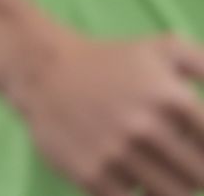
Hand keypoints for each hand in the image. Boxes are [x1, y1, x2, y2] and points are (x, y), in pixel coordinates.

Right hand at [4, 29, 203, 195]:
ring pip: (172, 195)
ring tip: (163, 171)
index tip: (195, 147)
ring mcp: (117, 154)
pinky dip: (139, 193)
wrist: (43, 70)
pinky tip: (134, 176)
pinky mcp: (92, 175)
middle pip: (200, 177)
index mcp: (170, 97)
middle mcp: (145, 127)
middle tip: (184, 162)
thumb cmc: (114, 62)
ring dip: (174, 187)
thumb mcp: (166, 49)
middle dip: (197, 172)